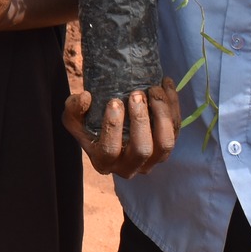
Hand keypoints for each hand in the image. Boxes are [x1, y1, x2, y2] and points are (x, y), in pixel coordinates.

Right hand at [62, 81, 180, 176]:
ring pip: (165, 143)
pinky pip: (176, 129)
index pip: (110, 151)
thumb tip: (86, 98)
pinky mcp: (167, 148)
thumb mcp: (74, 118)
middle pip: (142, 150)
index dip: (113, 127)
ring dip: (162, 114)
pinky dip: (173, 106)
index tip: (114, 101)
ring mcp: (152, 160)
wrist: (112, 125)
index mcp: (104, 162)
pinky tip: (165, 85)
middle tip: (136, 94)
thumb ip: (73, 109)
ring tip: (153, 89)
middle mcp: (130, 166)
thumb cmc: (91, 123)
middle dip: (141, 120)